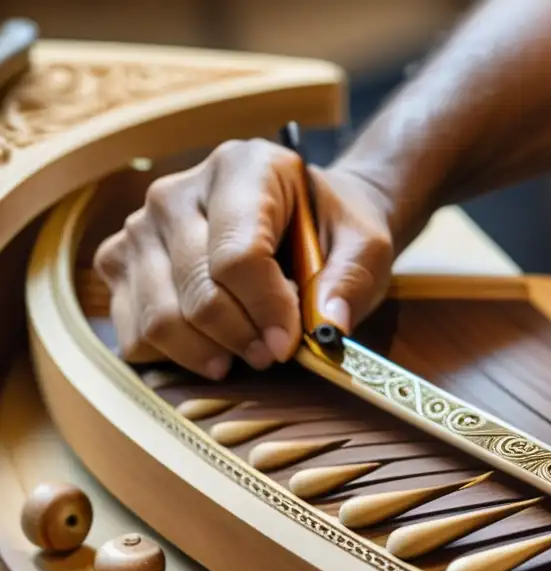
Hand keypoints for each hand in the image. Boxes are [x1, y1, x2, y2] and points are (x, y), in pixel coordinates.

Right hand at [95, 139, 395, 378]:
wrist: (304, 219)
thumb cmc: (333, 231)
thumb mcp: (366, 246)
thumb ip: (352, 280)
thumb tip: (328, 326)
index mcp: (243, 168)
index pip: (237, 253)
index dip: (266, 309)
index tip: (291, 343)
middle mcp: (178, 190)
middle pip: (196, 288)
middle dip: (241, 336)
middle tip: (273, 354)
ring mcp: (140, 226)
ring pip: (158, 316)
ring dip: (207, 351)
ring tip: (246, 354)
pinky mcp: (119, 262)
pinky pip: (131, 331)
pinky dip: (172, 355)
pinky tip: (212, 348)